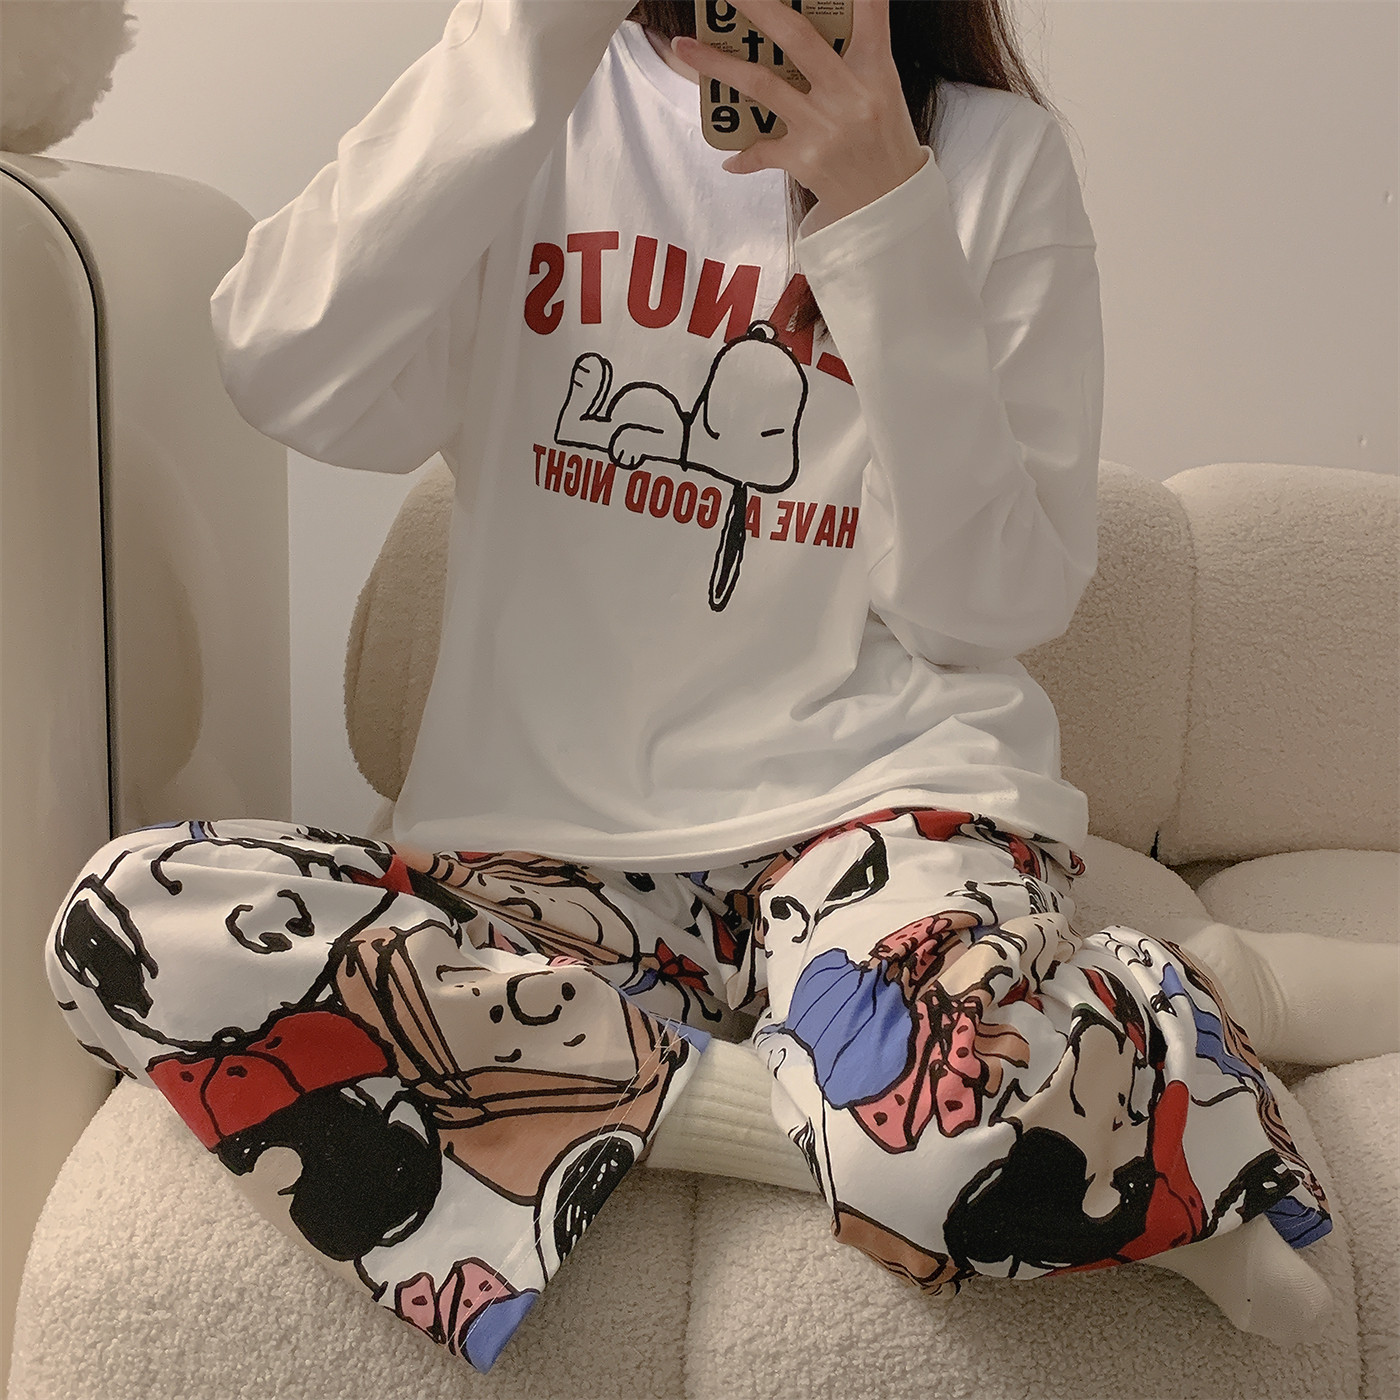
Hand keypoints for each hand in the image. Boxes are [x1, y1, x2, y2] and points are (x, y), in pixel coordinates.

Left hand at [672, 0, 927, 224]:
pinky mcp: (804, 159)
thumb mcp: (883, 90)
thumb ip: (857, 55)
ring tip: (684, 47)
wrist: (889, 205)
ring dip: (717, 63)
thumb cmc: (884, 141)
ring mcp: (823, 127)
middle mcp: (848, 94)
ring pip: (761, 84)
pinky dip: (743, 152)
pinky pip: (762, 150)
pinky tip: (729, 156)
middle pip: (796, 37)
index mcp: (874, 70)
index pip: (870, 13)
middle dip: (757, 6)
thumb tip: (810, 29)